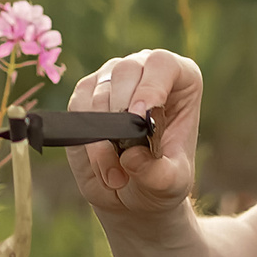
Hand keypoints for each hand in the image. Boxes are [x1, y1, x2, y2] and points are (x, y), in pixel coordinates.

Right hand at [64, 49, 202, 220]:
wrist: (134, 192)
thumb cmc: (161, 178)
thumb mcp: (170, 183)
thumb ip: (159, 173)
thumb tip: (132, 157)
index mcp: (179, 79)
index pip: (163, 64)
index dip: (151, 87)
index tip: (140, 117)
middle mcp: (144, 71)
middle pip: (126, 70)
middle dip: (121, 111)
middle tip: (125, 152)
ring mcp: (112, 79)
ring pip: (99, 92)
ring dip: (104, 138)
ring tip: (117, 175)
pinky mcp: (85, 94)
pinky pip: (78, 107)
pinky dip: (86, 138)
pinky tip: (101, 164)